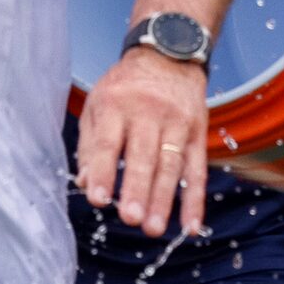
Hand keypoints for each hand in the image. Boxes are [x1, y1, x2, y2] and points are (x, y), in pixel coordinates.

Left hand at [76, 45, 210, 235]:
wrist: (169, 54)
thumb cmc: (125, 87)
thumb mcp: (98, 103)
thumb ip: (89, 145)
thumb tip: (85, 184)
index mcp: (116, 105)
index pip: (108, 142)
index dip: (102, 171)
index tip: (98, 198)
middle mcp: (148, 112)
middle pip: (143, 155)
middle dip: (137, 188)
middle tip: (130, 218)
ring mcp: (178, 123)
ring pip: (171, 166)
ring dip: (164, 200)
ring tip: (154, 229)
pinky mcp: (198, 132)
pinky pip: (198, 170)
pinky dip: (196, 200)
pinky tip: (191, 226)